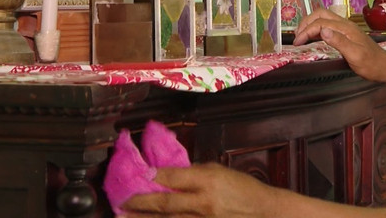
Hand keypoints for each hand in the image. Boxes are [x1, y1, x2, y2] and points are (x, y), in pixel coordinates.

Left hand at [119, 163, 274, 217]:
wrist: (264, 212)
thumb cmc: (243, 188)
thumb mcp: (220, 171)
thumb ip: (195, 172)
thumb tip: (169, 174)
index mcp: (208, 181)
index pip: (175, 178)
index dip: (155, 177)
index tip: (139, 175)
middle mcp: (204, 202)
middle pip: (166, 205)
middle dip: (141, 203)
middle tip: (121, 202)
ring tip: (125, 217)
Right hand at [294, 8, 385, 83]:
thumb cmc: (372, 65)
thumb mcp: (355, 56)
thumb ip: (339, 42)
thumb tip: (322, 31)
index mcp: (345, 28)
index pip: (320, 23)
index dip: (306, 31)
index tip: (297, 43)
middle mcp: (345, 25)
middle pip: (320, 14)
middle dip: (306, 22)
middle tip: (297, 37)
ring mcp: (346, 28)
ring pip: (324, 18)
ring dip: (310, 24)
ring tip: (301, 36)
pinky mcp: (346, 34)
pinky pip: (328, 25)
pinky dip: (317, 29)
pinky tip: (313, 38)